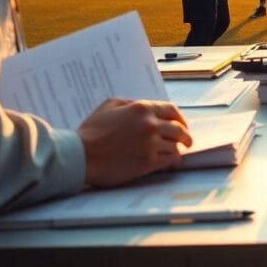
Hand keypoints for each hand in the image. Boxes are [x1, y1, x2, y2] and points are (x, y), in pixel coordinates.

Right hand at [78, 99, 192, 187]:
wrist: (79, 155)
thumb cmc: (91, 131)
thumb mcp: (109, 106)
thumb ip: (131, 103)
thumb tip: (148, 107)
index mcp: (142, 108)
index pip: (172, 111)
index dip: (181, 118)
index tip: (183, 125)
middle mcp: (150, 124)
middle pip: (179, 129)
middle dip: (185, 136)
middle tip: (187, 141)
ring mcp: (150, 144)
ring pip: (176, 145)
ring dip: (178, 149)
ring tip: (178, 153)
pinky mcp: (147, 162)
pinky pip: (169, 160)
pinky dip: (173, 161)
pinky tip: (171, 163)